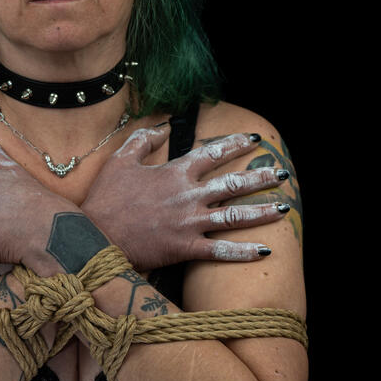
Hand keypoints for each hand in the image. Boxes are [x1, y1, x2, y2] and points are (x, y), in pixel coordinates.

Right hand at [81, 128, 290, 270]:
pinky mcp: (185, 248)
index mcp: (174, 173)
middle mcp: (188, 195)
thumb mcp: (120, 161)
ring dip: (262, 211)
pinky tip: (265, 251)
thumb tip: (161, 128)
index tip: (254, 140)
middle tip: (282, 173)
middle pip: (233, 183)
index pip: (212, 153)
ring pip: (234, 215)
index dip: (235, 144)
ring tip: (285, 208)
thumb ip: (142, 141)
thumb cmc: (106, 199)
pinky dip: (244, 251)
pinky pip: (221, 250)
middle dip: (261, 177)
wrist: (95, 236)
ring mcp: (189, 223)